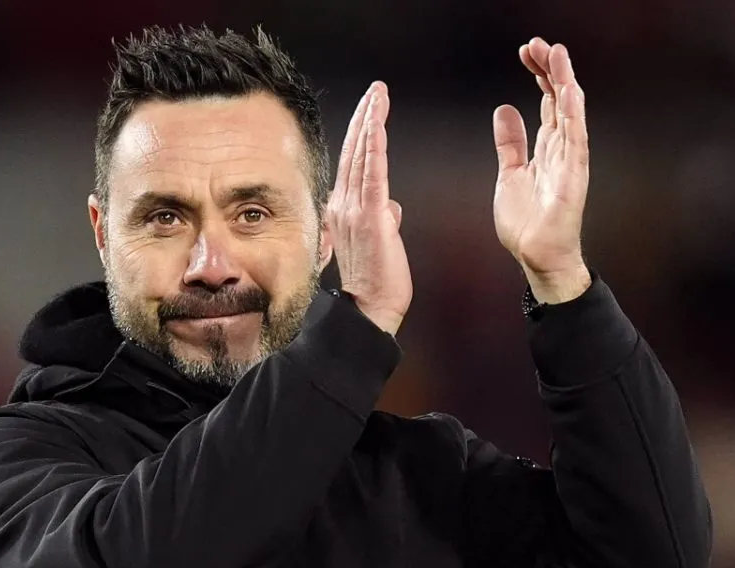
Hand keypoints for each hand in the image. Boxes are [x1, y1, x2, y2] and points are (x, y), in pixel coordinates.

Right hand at [326, 82, 411, 335]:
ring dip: (371, 123)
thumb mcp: (379, 243)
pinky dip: (374, 147)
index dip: (361, 135)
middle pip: (355, 152)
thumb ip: (383, 220)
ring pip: (362, 156)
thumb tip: (392, 208)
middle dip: (366, 117)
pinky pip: (372, 174)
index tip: (371, 111)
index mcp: (342, 210)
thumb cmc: (375, 283)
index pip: (352, 164)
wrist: (368, 309)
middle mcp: (342, 205)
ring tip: (379, 97)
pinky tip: (378, 126)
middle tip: (377, 91)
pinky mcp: (370, 217)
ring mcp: (353, 210)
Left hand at [493, 38, 591, 303]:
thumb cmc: (527, 222)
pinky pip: (575, 141)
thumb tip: (505, 110)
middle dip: (551, 69)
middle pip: (560, 99)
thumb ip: (511, 143)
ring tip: (558, 54)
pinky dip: (573, 115)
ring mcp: (570, 162)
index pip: (548, 100)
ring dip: (565, 82)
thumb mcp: (509, 174)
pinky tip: (569, 92)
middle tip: (538, 44)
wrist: (535, 257)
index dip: (539, 74)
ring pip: (571, 113)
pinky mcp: (573, 178)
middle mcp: (562, 149)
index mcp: (547, 148)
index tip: (527, 51)